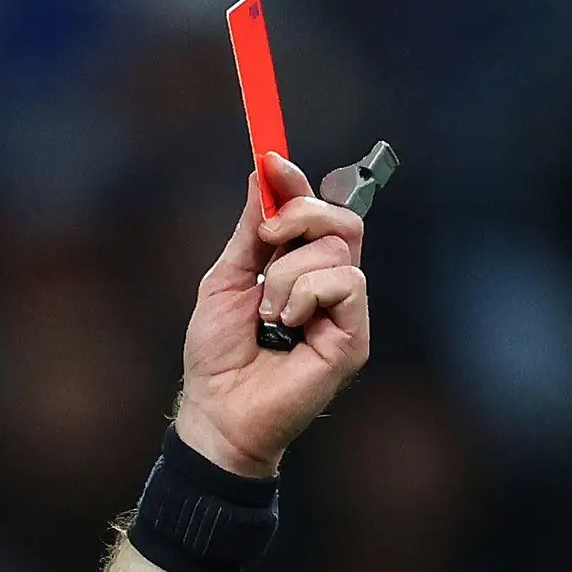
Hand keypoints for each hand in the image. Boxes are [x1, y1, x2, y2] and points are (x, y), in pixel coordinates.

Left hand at [173, 152, 370, 477]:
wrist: (218, 408)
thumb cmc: (219, 355)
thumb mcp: (227, 278)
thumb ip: (251, 230)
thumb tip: (265, 174)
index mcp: (300, 269)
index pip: (317, 212)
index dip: (298, 185)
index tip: (270, 162)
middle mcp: (328, 285)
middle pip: (342, 220)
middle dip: (300, 216)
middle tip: (266, 243)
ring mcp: (344, 311)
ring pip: (336, 251)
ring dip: (287, 276)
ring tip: (267, 315)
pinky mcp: (354, 336)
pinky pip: (346, 284)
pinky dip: (308, 295)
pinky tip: (287, 325)